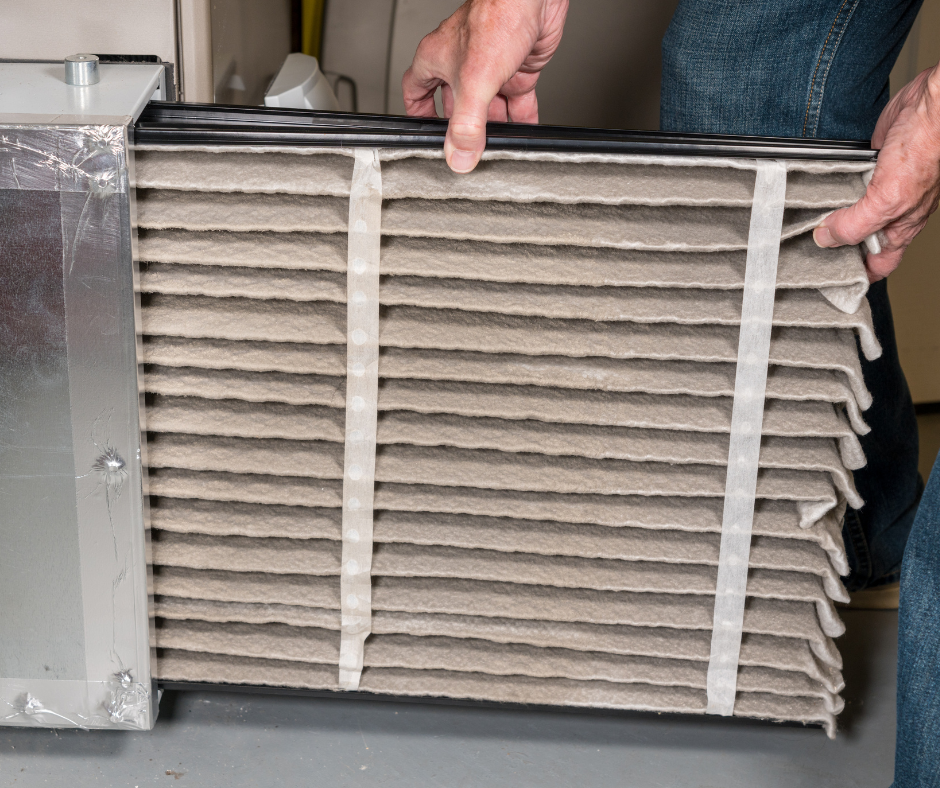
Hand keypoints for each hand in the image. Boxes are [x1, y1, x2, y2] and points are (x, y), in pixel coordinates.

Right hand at [402, 0, 568, 172]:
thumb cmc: (498, 17)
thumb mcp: (475, 82)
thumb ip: (466, 125)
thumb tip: (459, 156)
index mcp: (437, 59)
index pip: (416, 91)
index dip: (418, 114)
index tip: (424, 133)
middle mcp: (462, 62)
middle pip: (456, 106)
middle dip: (463, 129)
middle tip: (468, 150)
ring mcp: (491, 66)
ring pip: (488, 106)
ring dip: (494, 128)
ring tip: (498, 147)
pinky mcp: (517, 67)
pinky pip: (516, 100)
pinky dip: (520, 118)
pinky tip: (522, 132)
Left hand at [814, 63, 939, 281]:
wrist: (929, 106)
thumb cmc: (925, 151)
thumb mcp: (887, 200)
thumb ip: (855, 225)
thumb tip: (825, 239)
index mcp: (900, 226)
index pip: (879, 264)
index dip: (859, 277)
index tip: (832, 283)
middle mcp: (888, 211)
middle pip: (857, 239)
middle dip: (834, 246)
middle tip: (803, 251)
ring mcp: (876, 189)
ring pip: (847, 211)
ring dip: (826, 216)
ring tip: (799, 224)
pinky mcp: (865, 167)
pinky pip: (842, 184)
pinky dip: (828, 189)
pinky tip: (810, 193)